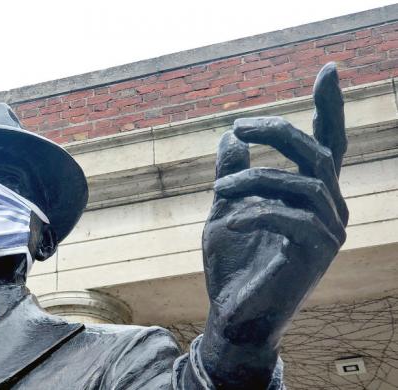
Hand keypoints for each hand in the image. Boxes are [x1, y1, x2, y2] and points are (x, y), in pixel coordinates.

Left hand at [199, 62, 348, 388]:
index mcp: (311, 195)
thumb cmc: (233, 262)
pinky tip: (228, 221)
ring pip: (300, 183)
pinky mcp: (315, 254)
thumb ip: (232, 174)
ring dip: (253, 180)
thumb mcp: (226, 209)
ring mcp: (327, 232)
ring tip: (218, 192)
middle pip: (316, 152)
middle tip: (238, 125)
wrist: (233, 313)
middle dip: (276, 131)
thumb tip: (228, 136)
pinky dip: (254, 213)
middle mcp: (329, 208)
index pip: (329, 143)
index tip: (328, 69)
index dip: (329, 106)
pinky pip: (289, 217)